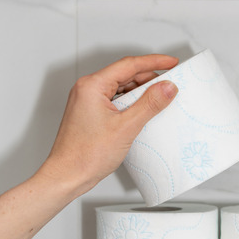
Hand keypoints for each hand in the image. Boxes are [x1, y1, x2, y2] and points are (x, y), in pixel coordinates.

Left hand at [38, 54, 179, 196]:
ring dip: (141, 93)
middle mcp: (87, 89)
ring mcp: (88, 101)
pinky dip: (132, 104)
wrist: (66, 176)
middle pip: (126, 75)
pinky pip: (116, 101)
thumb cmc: (85, 155)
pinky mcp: (91, 113)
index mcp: (92, 86)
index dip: (154, 62)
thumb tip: (167, 87)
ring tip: (160, 102)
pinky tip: (144, 114)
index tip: (172, 62)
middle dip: (149, 79)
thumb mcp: (126, 127)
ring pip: (121, 88)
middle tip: (170, 86)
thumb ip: (149, 104)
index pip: (129, 65)